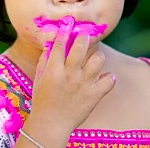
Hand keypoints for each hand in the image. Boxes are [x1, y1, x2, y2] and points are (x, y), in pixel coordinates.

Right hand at [19, 29, 115, 146]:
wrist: (51, 124)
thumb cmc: (42, 100)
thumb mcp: (39, 78)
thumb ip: (45, 60)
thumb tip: (51, 43)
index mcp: (54, 70)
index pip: (61, 44)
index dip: (65, 32)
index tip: (69, 25)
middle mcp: (70, 74)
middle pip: (81, 47)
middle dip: (84, 37)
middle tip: (85, 35)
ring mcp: (83, 84)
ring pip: (98, 60)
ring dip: (97, 56)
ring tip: (95, 59)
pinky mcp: (94, 95)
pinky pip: (109, 81)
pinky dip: (109, 78)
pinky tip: (105, 77)